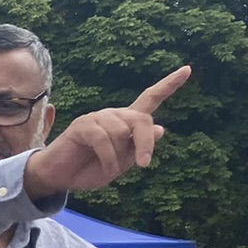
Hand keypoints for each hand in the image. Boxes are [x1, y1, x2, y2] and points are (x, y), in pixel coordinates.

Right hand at [23, 67, 188, 200]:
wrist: (59, 177)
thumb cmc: (90, 170)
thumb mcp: (121, 164)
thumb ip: (138, 148)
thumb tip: (160, 128)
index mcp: (126, 122)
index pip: (150, 99)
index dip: (169, 85)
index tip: (187, 70)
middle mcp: (114, 115)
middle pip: (142, 119)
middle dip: (145, 143)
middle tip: (143, 165)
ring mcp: (97, 117)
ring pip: (122, 132)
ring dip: (118, 156)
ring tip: (107, 167)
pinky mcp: (82, 125)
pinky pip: (104, 140)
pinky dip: (108, 159)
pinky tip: (104, 168)